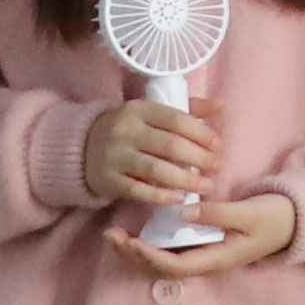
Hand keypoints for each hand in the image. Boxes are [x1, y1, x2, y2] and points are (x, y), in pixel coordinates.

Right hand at [82, 97, 224, 208]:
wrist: (82, 147)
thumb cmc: (130, 130)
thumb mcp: (152, 113)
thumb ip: (187, 110)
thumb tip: (221, 106)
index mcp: (139, 109)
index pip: (177, 119)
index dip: (202, 133)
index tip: (219, 146)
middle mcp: (125, 130)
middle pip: (170, 145)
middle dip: (200, 158)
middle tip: (218, 167)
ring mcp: (115, 156)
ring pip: (156, 169)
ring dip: (186, 180)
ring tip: (207, 186)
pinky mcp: (108, 180)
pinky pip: (139, 190)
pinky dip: (162, 196)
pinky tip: (180, 199)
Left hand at [120, 193, 296, 276]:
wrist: (293, 223)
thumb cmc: (272, 218)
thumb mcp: (248, 213)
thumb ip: (216, 213)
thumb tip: (183, 213)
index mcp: (217, 259)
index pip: (175, 265)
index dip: (150, 257)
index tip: (132, 241)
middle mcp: (206, 263)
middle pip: (162, 268)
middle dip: (134, 256)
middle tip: (111, 236)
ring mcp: (203, 256)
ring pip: (162, 262)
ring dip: (137, 252)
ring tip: (115, 235)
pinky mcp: (202, 246)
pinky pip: (170, 251)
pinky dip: (149, 245)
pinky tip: (136, 231)